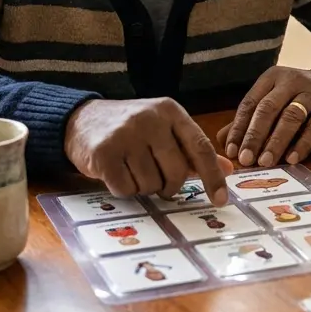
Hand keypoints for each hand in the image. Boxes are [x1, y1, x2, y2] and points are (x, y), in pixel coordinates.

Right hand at [64, 98, 233, 204]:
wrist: (82, 120)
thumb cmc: (131, 129)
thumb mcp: (164, 130)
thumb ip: (194, 150)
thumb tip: (228, 169)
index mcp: (170, 111)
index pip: (200, 147)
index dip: (213, 177)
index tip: (221, 200)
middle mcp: (149, 119)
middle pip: (176, 172)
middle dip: (169, 185)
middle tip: (158, 182)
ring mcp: (125, 135)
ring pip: (151, 184)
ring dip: (144, 186)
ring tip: (132, 169)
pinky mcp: (104, 153)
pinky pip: (126, 189)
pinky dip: (124, 189)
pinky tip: (116, 173)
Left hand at [216, 66, 310, 166]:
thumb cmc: (300, 95)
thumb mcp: (275, 99)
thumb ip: (250, 119)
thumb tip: (222, 140)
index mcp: (272, 78)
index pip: (250, 103)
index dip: (239, 128)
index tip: (231, 150)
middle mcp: (291, 81)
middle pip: (268, 109)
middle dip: (255, 136)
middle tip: (246, 159)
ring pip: (291, 117)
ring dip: (276, 142)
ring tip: (266, 161)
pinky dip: (302, 144)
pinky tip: (292, 159)